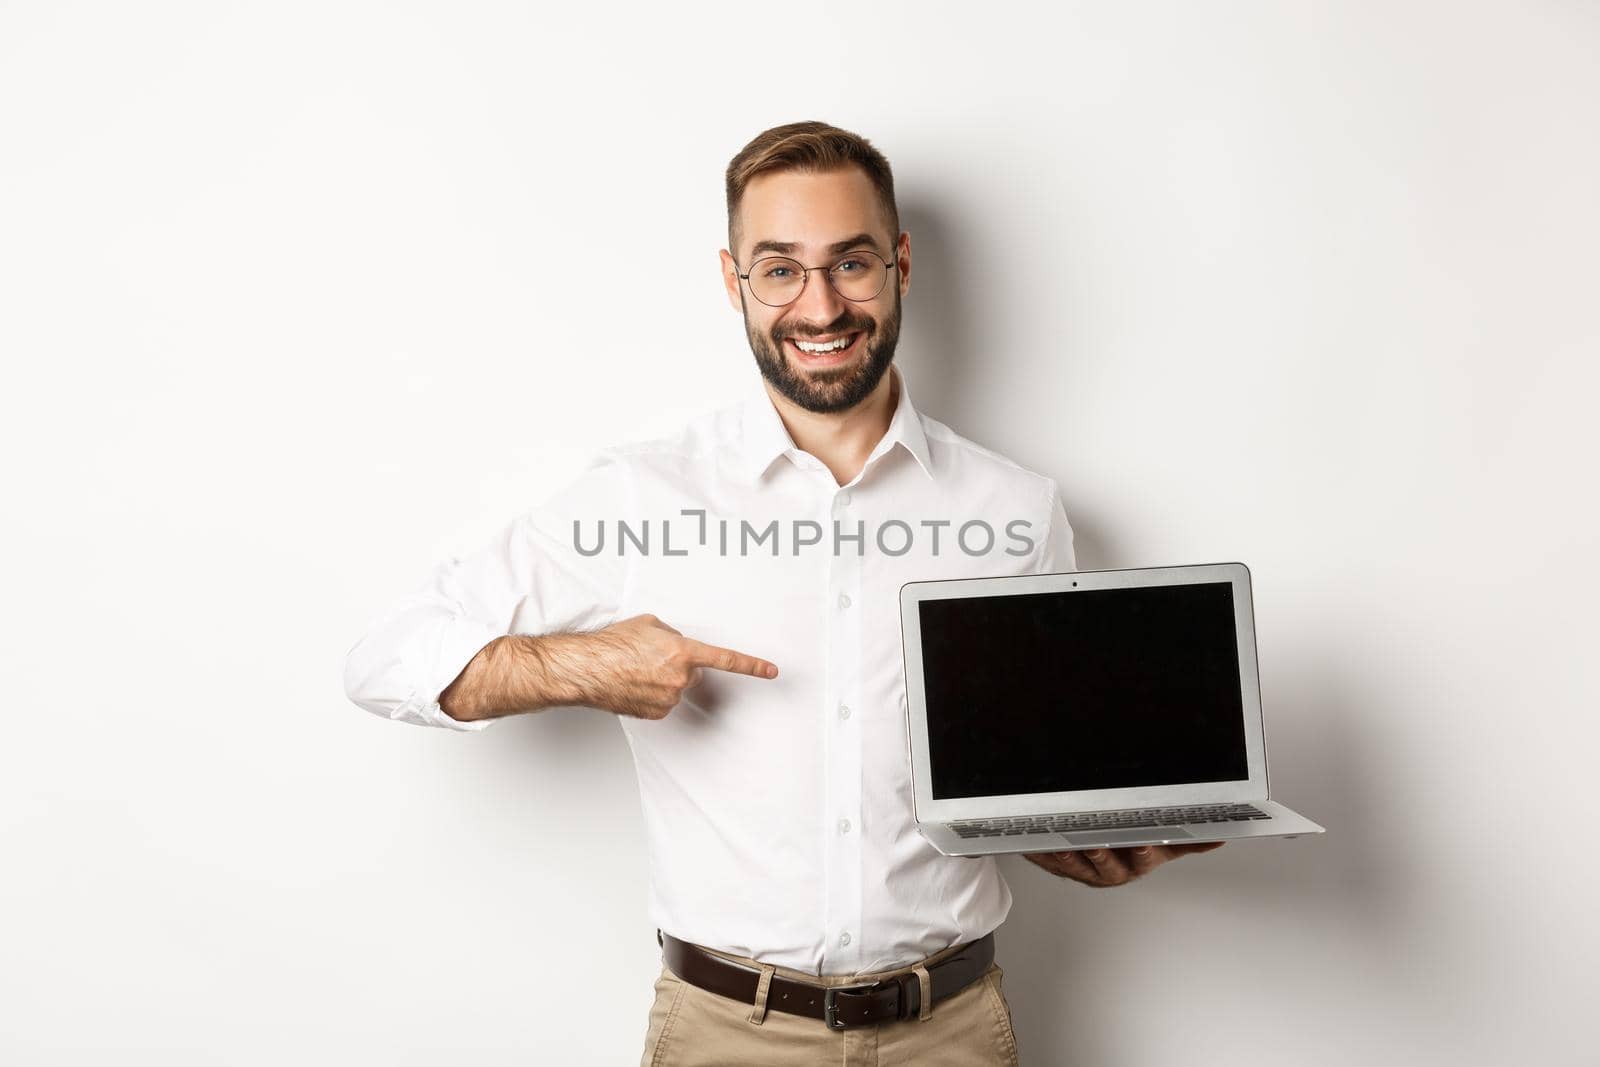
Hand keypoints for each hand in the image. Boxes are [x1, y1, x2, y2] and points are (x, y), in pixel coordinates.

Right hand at [568, 613, 778, 719]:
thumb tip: (678, 643)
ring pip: (676, 688)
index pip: (726, 659)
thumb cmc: (613, 644)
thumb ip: (673, 634)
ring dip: (663, 679)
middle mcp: (680, 677)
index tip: (771, 671)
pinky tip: (633, 684)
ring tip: (636, 670)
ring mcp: (668, 698)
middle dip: (679, 665)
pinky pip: (663, 702)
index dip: (751, 665)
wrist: (587, 668)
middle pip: (693, 673)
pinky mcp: (656, 713)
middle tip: (652, 658)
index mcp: (683, 652)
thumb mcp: (650, 625)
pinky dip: (652, 694)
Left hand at [1022, 841, 1226, 887]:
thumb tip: (1219, 838)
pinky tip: (1042, 844)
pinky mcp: (1062, 865)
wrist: (1096, 854)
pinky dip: (1046, 854)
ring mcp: (1086, 870)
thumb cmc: (1130, 851)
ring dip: (1071, 858)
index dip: (1141, 854)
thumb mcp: (1162, 846)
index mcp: (1139, 864)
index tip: (1140, 845)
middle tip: (1096, 846)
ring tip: (1065, 846)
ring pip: (1077, 866)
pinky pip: (1052, 861)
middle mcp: (1113, 870)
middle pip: (1107, 866)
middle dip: (1102, 857)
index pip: (1143, 859)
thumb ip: (1189, 842)